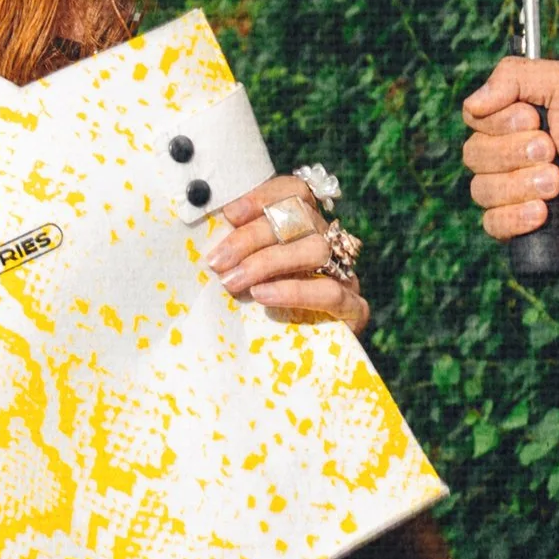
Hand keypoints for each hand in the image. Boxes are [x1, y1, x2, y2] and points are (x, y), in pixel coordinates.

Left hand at [203, 179, 367, 330]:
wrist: (302, 365)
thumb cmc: (263, 313)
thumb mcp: (247, 275)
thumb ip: (235, 252)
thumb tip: (204, 232)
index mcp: (306, 229)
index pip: (295, 193)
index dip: (264, 197)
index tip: (229, 214)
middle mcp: (330, 244)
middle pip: (299, 218)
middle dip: (251, 237)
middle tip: (217, 261)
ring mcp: (345, 275)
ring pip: (315, 248)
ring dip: (267, 262)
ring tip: (232, 282)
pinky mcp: (353, 309)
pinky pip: (330, 292)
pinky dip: (293, 290)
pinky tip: (262, 296)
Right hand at [460, 57, 558, 283]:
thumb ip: (516, 74)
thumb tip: (472, 102)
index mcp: (518, 119)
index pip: (474, 115)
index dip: (499, 120)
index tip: (534, 120)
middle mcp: (511, 155)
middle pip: (473, 153)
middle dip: (517, 154)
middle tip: (555, 154)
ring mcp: (512, 193)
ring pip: (480, 190)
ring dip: (524, 185)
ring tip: (558, 186)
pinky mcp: (517, 229)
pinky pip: (490, 223)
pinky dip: (519, 218)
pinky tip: (546, 215)